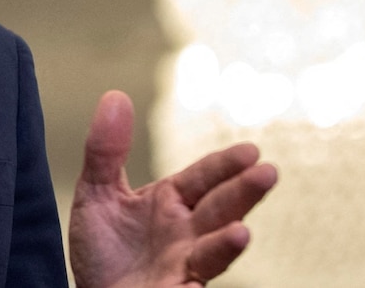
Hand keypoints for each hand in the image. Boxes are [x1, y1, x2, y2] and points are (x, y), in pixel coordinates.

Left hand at [69, 91, 276, 287]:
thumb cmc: (104, 249)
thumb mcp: (97, 193)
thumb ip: (105, 149)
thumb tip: (115, 95)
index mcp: (172, 202)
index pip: (204, 178)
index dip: (224, 165)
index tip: (250, 150)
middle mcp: (186, 233)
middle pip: (219, 210)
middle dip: (243, 193)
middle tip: (267, 173)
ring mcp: (184, 266)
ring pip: (212, 253)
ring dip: (227, 245)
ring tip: (242, 233)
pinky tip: (193, 286)